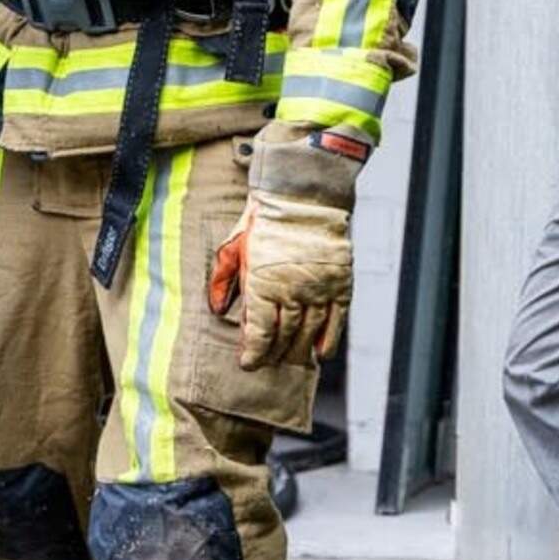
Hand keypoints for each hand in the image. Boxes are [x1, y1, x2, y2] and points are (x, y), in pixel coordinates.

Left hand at [208, 132, 363, 369]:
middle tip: (268, 362)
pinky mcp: (340, 283)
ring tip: (291, 360)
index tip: (248, 364)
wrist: (302, 195)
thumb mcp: (233, 247)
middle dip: (273, 354)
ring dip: (299, 351)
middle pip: (284, 336)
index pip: (260, 333)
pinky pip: (337, 320)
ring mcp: (319, 288)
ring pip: (309, 332)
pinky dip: (329, 340)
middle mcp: (292, 291)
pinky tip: (321, 354)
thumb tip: (218, 310)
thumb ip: (223, 280)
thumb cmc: (263, 220)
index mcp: (263, 285)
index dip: (253, 353)